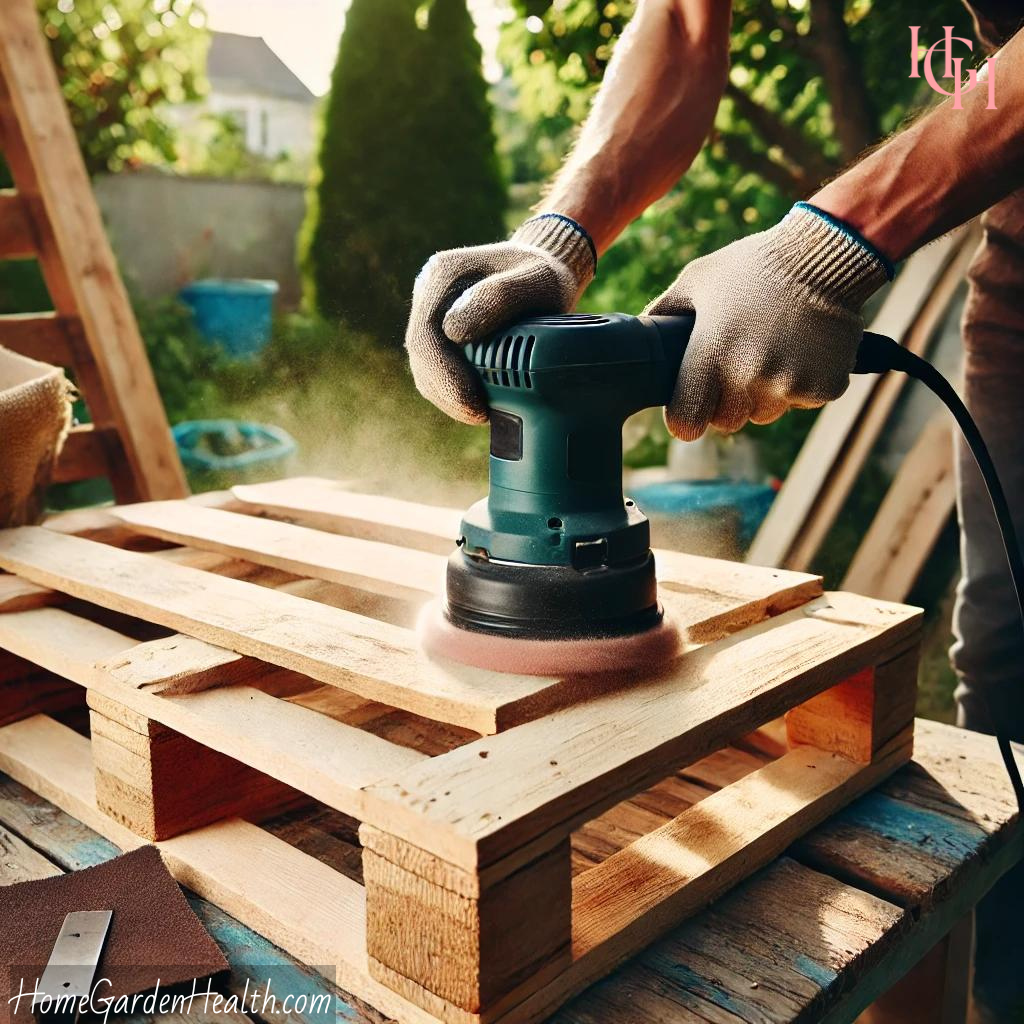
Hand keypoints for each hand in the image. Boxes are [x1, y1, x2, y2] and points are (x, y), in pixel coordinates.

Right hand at [406, 214, 595, 423]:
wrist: (544, 267)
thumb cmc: (543, 274)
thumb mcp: (536, 280)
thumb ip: (498, 298)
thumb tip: (453, 332)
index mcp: (443, 274)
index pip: (426, 336)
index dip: (446, 376)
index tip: (476, 401)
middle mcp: (429, 292)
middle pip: (421, 354)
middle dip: (448, 392)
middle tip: (479, 415)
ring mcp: (432, 313)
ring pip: (424, 366)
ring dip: (448, 396)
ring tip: (479, 413)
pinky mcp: (440, 331)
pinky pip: (436, 368)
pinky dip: (453, 391)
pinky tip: (476, 403)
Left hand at [644, 203, 892, 439]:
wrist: (826, 255)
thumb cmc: (753, 266)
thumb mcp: (697, 280)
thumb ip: (664, 313)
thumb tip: (640, 338)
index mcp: (712, 355)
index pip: (686, 421)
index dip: (685, 419)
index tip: (689, 411)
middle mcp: (750, 376)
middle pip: (727, 421)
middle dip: (727, 402)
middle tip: (738, 365)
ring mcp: (790, 385)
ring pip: (764, 414)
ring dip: (763, 394)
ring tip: (772, 351)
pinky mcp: (824, 388)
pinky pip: (801, 402)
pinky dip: (800, 385)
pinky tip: (801, 350)